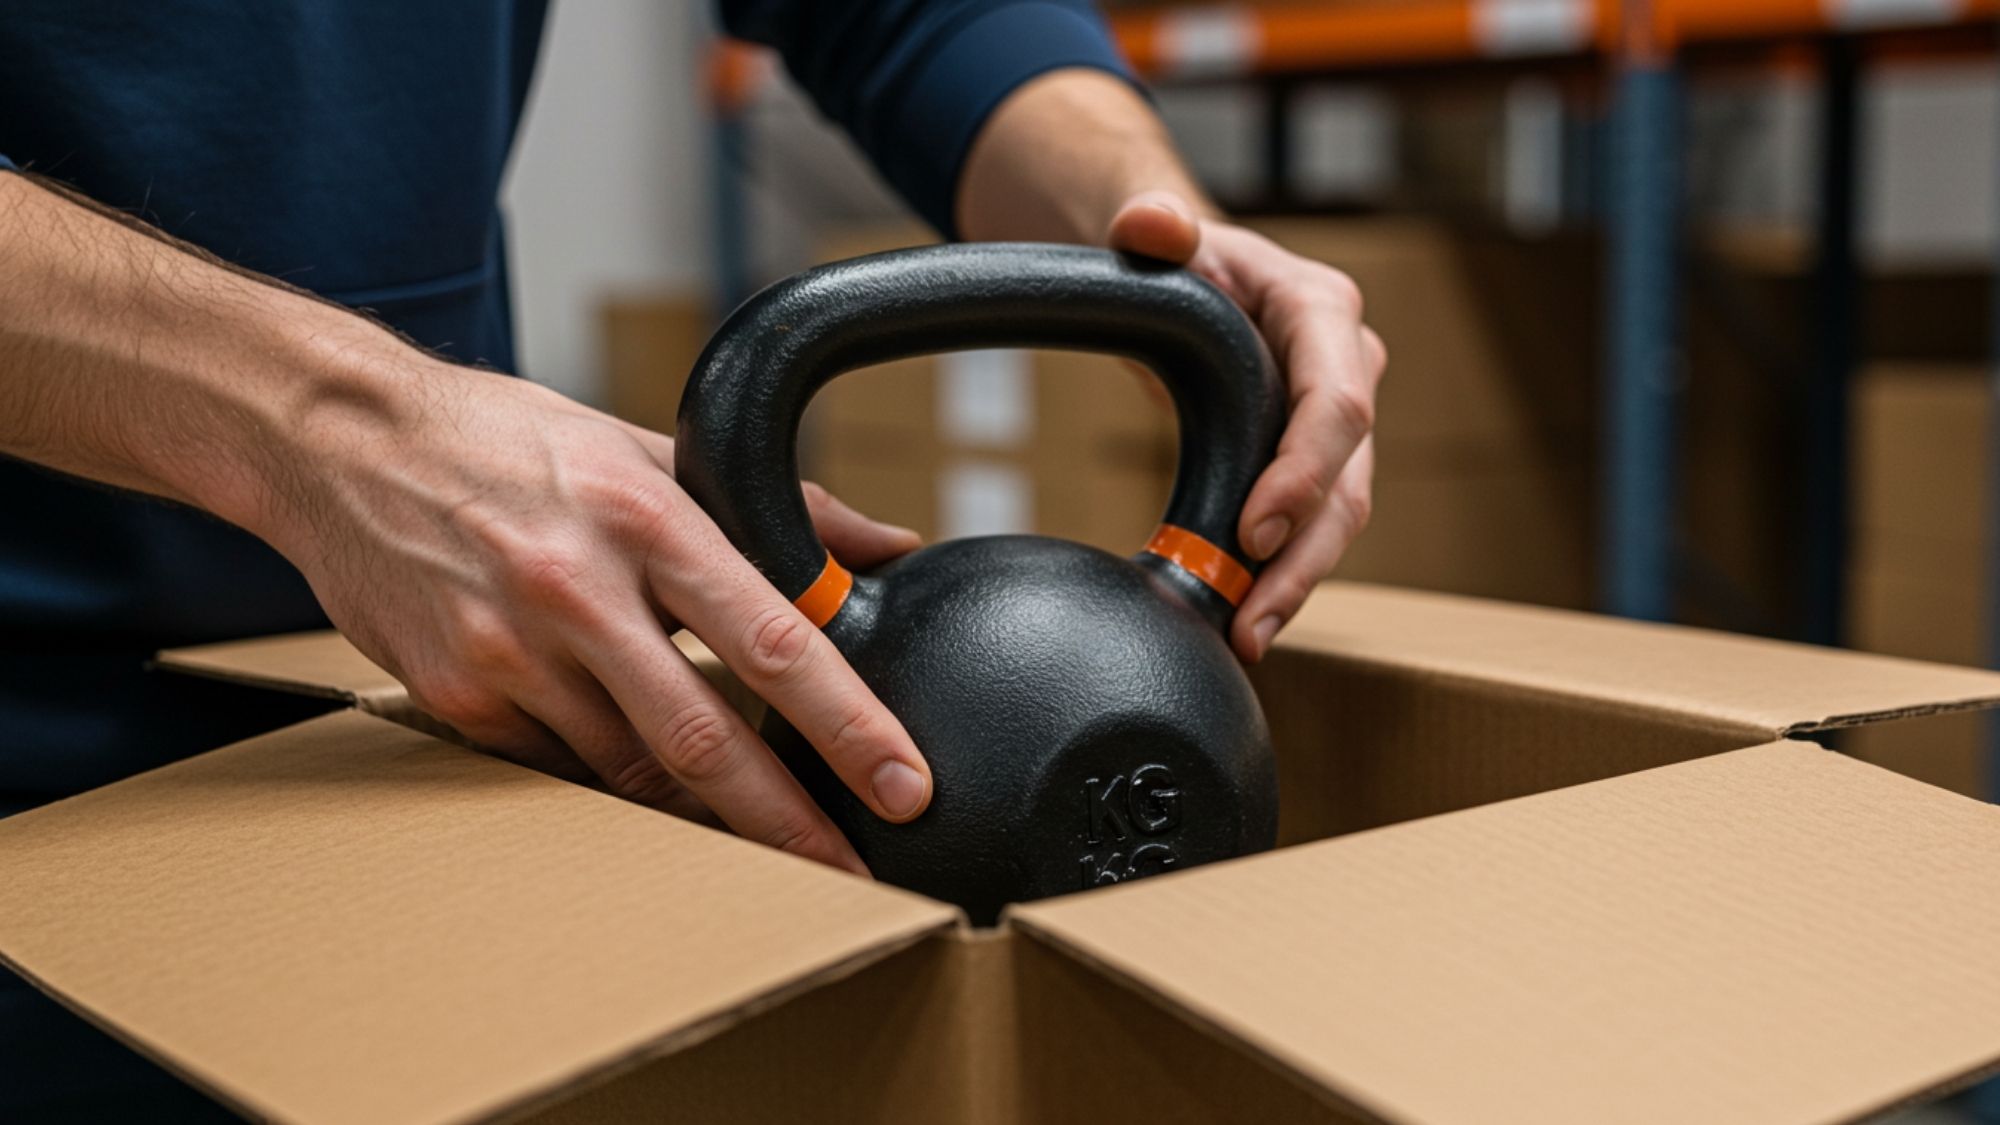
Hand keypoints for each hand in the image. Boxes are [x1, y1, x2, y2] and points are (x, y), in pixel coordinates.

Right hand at [257, 361, 929, 874]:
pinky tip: (630, 766)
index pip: (770, 638)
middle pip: (702, 737)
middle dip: (786, 819)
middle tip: (847, 868)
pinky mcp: (457, 696)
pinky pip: (557, 764)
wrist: (339, 441)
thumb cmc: (505, 440)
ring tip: (751, 828)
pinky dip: (606, 773)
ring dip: (696, 808)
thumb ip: (778, 505)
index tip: (900, 781)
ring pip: (628, 768)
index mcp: (644, 518)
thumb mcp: (647, 448)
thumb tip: (884, 548)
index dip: (847, 724)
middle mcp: (577, 590)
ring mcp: (509, 652)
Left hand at [1106, 191, 1383, 662]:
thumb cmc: (1179, 256)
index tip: (1253, 530)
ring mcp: (1337, 424)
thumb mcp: (1161, 231)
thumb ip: (1152, 224)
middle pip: (1350, 481)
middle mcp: (1349, 370)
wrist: (1187, 278)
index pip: (1337, 405)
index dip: (1303, 472)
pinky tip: (1244, 622)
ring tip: (1249, 638)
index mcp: (1322, 313)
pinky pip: (1310, 529)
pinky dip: (1280, 577)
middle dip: (1304, 557)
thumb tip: (1149, 225)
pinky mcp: (1314, 463)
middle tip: (1253, 618)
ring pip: (1339, 518)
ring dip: (1296, 584)